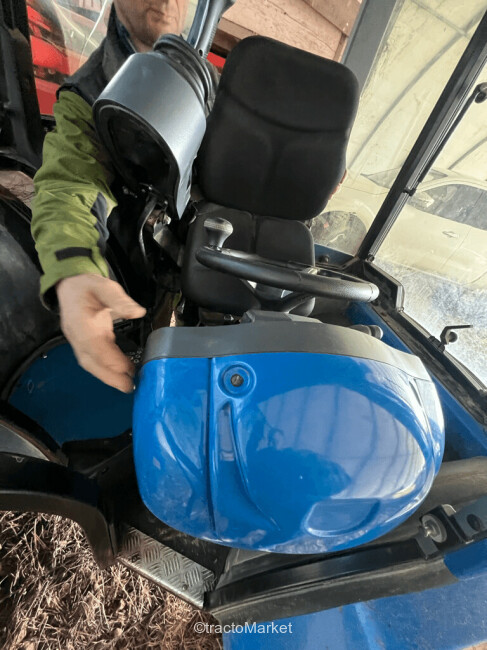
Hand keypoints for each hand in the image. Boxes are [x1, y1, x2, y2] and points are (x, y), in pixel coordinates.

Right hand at [56, 274, 145, 392]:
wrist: (70, 286)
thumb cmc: (88, 286)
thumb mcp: (105, 286)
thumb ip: (120, 300)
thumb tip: (138, 312)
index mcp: (80, 321)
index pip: (94, 345)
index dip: (110, 359)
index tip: (128, 368)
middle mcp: (76, 335)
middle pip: (90, 361)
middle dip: (109, 376)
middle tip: (128, 387)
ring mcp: (77, 341)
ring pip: (90, 364)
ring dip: (108, 377)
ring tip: (126, 385)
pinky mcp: (82, 344)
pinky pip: (92, 360)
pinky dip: (105, 370)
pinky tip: (120, 373)